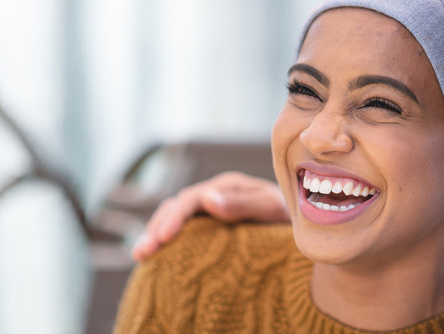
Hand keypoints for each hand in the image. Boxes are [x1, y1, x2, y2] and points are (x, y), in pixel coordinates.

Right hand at [131, 171, 287, 260]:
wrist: (302, 224)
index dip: (175, 217)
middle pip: (176, 208)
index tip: (164, 238)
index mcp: (228, 187)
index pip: (192, 199)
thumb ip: (244, 203)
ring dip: (154, 235)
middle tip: (142, 252)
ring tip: (141, 256)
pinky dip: (165, 242)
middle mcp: (214, 195)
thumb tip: (208, 198)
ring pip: (173, 218)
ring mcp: (210, 211)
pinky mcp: (209, 228)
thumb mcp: (273, 208)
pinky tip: (154, 258)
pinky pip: (182, 233)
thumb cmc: (290, 215)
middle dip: (156, 229)